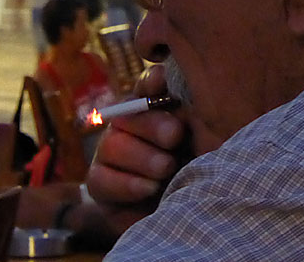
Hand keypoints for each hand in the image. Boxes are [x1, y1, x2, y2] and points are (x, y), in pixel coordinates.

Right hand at [86, 64, 187, 234]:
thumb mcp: (204, 145)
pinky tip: (150, 189)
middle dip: (151, 124)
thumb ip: (195, 118)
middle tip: (175, 135)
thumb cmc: (201, 176)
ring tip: (167, 168)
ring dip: (142, 157)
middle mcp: (129, 126)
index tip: (161, 81)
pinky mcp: (99, 184)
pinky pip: (101, 179)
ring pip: (112, 145)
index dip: (151, 82)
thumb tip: (181, 87)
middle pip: (127, 113)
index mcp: (156, 110)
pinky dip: (127, 184)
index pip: (147, 87)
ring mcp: (109, 154)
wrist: (188, 223)